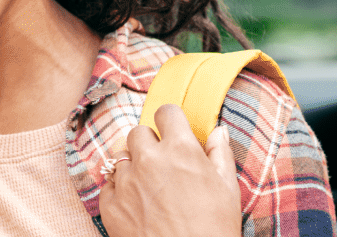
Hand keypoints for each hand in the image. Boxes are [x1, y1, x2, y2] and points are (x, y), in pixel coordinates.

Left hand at [98, 104, 242, 236]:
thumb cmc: (214, 229)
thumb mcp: (228, 189)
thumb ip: (220, 154)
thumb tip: (217, 131)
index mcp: (180, 149)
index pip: (166, 112)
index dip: (171, 121)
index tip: (173, 132)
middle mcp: (149, 160)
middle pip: (138, 132)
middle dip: (149, 144)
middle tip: (162, 164)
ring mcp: (126, 182)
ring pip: (121, 158)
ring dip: (133, 167)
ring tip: (150, 189)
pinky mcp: (110, 205)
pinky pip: (109, 186)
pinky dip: (120, 192)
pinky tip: (138, 206)